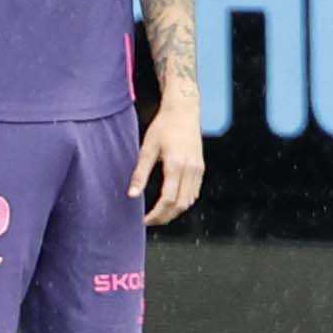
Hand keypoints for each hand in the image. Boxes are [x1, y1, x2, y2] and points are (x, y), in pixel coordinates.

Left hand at [132, 89, 206, 223]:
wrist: (183, 111)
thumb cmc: (162, 127)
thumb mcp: (147, 148)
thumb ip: (140, 173)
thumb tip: (131, 195)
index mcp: (175, 165)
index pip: (168, 199)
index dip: (157, 214)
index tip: (145, 220)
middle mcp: (190, 169)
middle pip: (181, 205)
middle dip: (165, 217)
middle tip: (150, 221)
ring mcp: (198, 169)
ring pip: (189, 201)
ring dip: (175, 211)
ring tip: (159, 214)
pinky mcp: (200, 168)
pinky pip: (194, 192)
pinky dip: (183, 201)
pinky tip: (171, 202)